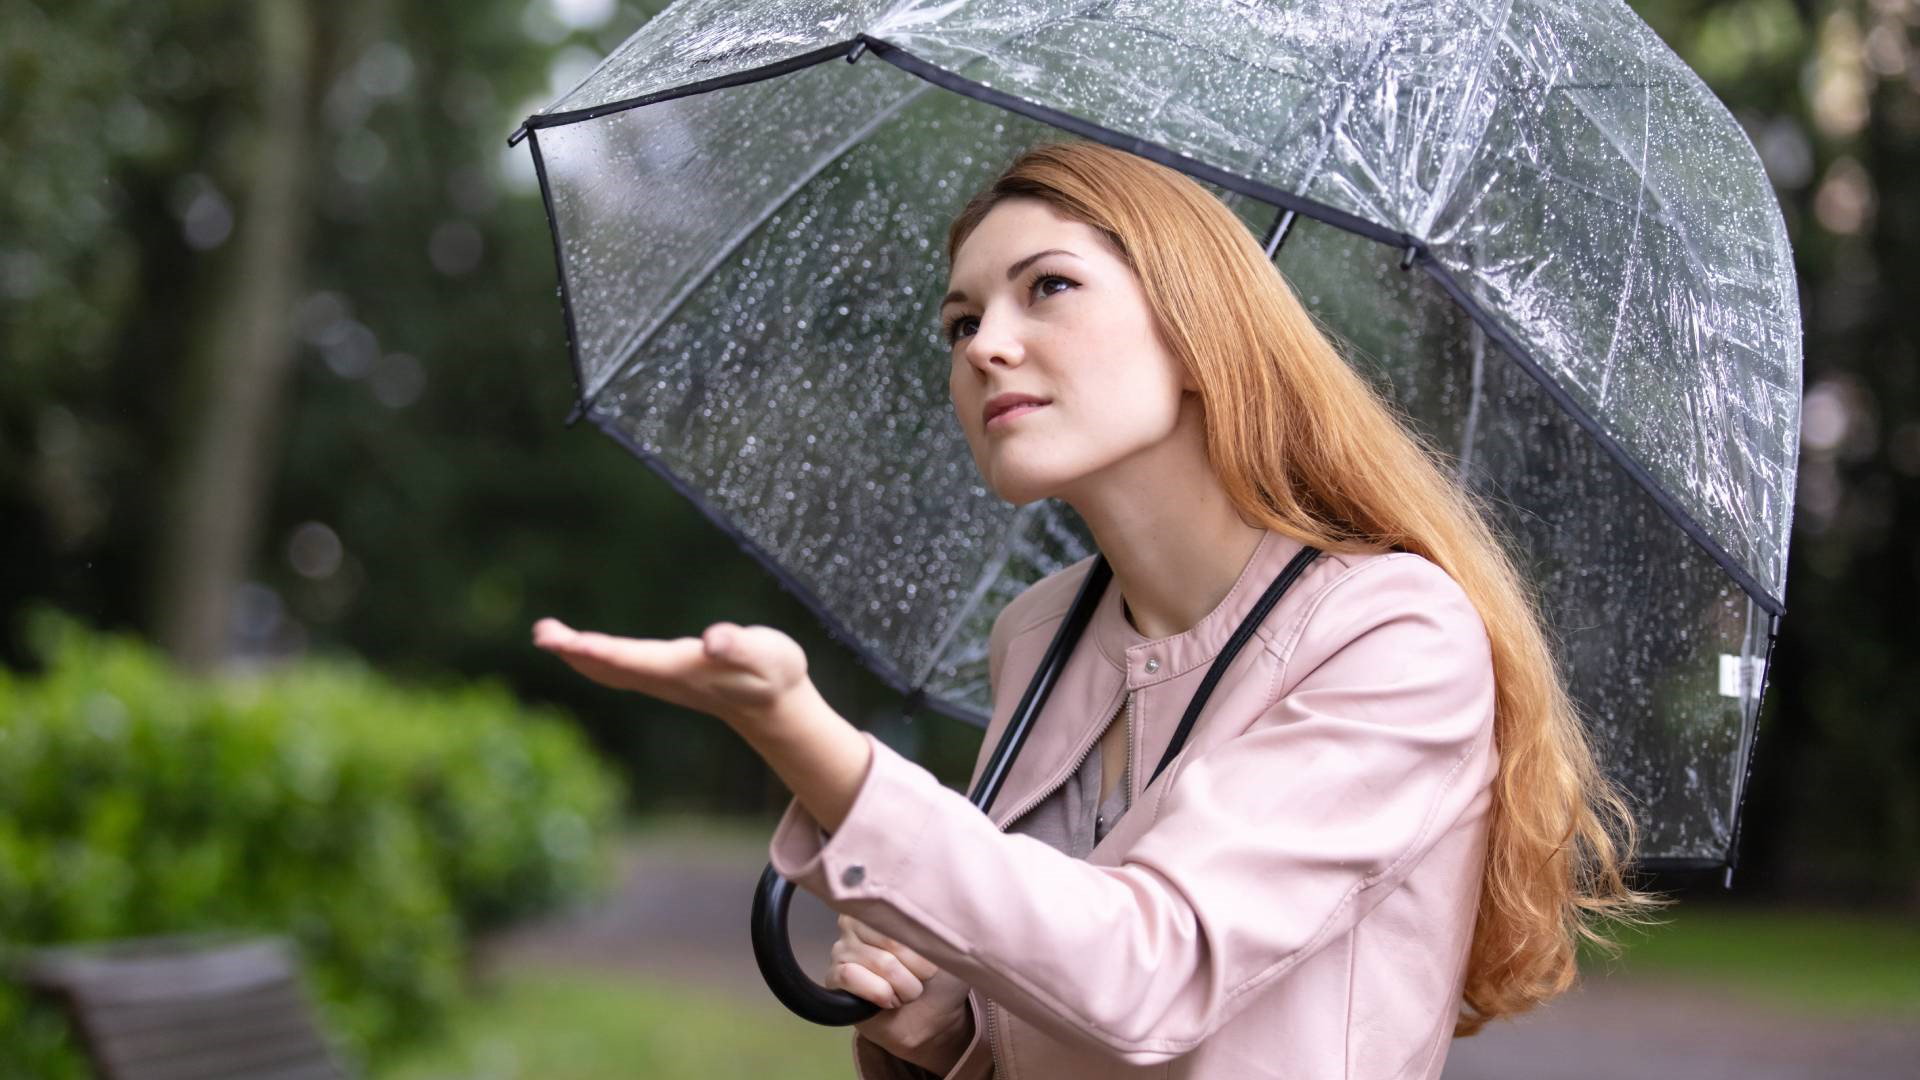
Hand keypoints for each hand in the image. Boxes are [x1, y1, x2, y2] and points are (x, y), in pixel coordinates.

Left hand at [531, 617, 810, 732]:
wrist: (776, 705)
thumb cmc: (774, 673)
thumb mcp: (766, 654)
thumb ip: (739, 646)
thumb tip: (712, 641)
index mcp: (683, 670)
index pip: (633, 661)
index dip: (600, 652)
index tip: (568, 642)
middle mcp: (665, 678)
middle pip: (610, 668)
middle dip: (575, 652)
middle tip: (542, 633)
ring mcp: (662, 681)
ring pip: (610, 671)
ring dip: (578, 655)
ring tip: (547, 635)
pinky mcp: (665, 676)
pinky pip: (619, 669)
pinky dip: (594, 658)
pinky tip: (580, 648)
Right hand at [828, 914, 973, 1073]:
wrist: (932, 1019)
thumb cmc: (939, 979)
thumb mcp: (947, 945)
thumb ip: (938, 921)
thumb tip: (936, 905)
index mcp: (884, 906)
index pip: (903, 917)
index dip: (924, 947)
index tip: (933, 965)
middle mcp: (857, 921)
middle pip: (896, 942)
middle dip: (917, 971)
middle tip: (920, 982)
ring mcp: (842, 948)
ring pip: (882, 963)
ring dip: (904, 987)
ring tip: (906, 993)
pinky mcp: (834, 976)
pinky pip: (852, 977)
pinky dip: (880, 994)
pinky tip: (888, 1001)